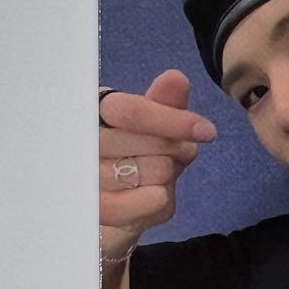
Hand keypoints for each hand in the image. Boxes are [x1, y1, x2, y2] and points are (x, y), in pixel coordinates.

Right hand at [99, 70, 215, 242]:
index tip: (206, 131)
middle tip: (171, 156)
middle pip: (151, 144)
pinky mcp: (96, 209)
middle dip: (175, 150)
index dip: (173, 120)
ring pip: (155, 172)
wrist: (115, 200)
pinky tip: (157, 194)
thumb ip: (165, 103)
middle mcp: (82, 141)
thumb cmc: (135, 154)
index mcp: (95, 110)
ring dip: (168, 175)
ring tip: (156, 174)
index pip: (130, 112)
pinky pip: (145, 202)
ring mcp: (86, 177)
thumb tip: (175, 79)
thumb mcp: (153, 126)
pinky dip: (159, 199)